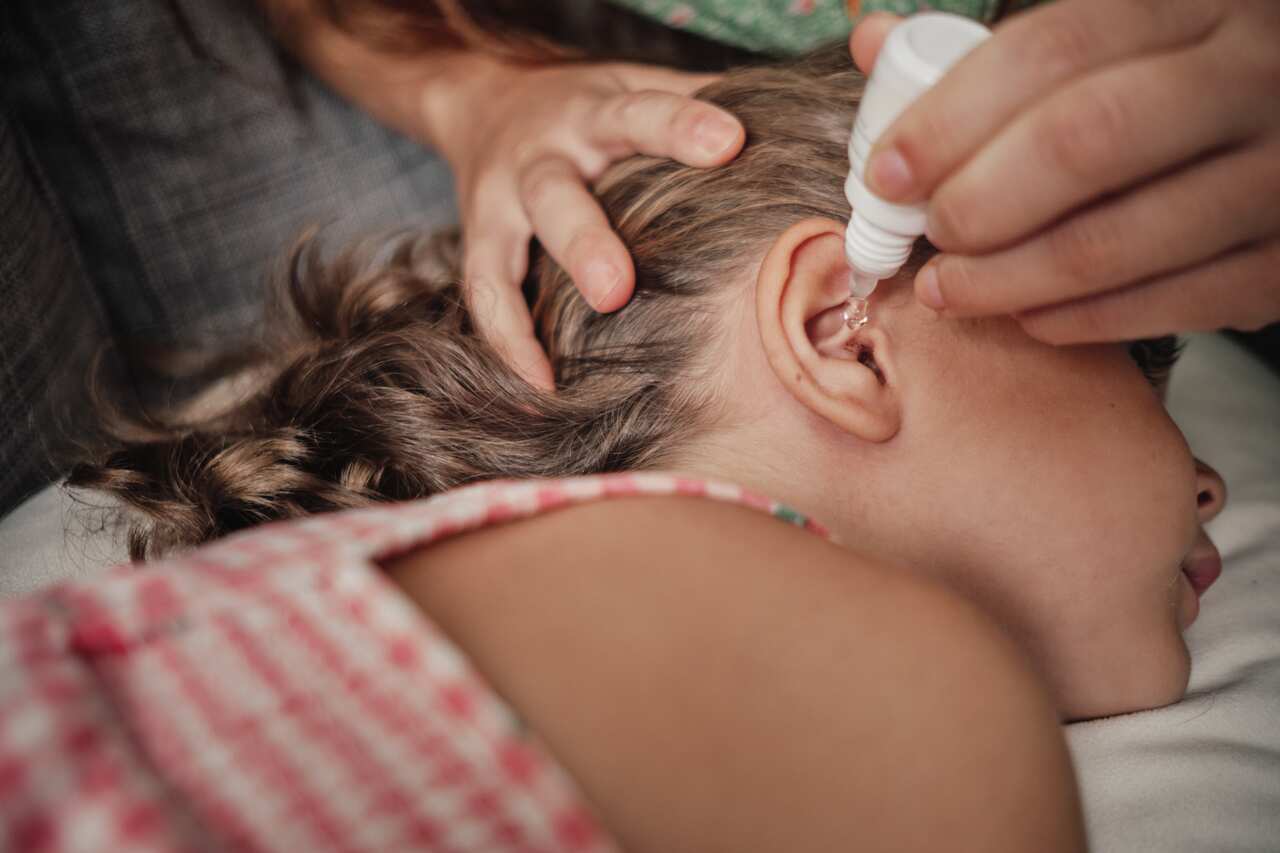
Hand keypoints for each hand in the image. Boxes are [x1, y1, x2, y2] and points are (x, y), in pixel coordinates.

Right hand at [427, 56, 743, 386]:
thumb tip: (790, 122)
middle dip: (583, 242)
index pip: (637, 114)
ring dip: (527, 315)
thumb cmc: (587, 108)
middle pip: (556, 197)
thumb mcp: (634, 85)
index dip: (680, 126)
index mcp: (592, 113)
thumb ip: (694, 104)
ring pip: (504, 257)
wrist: (482, 99)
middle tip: (616, 290)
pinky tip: (539, 390)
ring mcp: (501, 203)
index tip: (730, 142)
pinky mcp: (479, 240)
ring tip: (554, 371)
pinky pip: (485, 296)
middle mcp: (541, 158)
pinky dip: (507, 346)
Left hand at [851, 1, 1279, 342]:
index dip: (953, 118)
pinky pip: (1167, 305)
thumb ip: (999, 51)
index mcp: (1195, 5)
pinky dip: (1079, 320)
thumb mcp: (1112, 39)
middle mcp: (1250, 77)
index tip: (889, 172)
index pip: (1054, 49)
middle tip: (928, 234)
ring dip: (1006, 280)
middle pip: (1083, 142)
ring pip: (1115, 240)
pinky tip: (1028, 315)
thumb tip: (874, 43)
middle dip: (977, 202)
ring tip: (946, 290)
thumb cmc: (1174, 88)